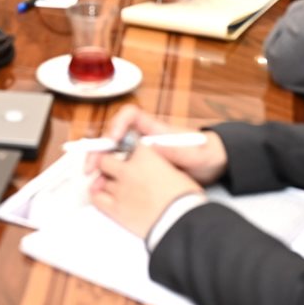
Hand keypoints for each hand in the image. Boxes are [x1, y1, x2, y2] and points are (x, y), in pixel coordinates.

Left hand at [90, 147, 207, 241]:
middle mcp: (128, 169)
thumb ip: (159, 165)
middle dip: (108, 164)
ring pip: (100, 179)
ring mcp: (120, 189)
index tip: (128, 157)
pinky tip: (100, 196)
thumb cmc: (186, 199)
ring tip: (111, 186)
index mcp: (145, 155)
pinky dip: (96, 195)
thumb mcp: (176, 172)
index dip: (128, 153)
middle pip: (104, 160)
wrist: (182, 222)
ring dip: (104, 181)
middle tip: (113, 170)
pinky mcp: (116, 209)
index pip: (127, 145)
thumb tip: (157, 168)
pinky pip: (96, 198)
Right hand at [91, 106, 228, 183]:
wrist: (213, 165)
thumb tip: (151, 148)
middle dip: (98, 150)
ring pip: (112, 154)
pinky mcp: (141, 168)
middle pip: (112, 136)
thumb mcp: (190, 152)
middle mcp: (142, 138)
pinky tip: (105, 189)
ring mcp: (140, 153)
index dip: (117, 123)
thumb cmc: (203, 152)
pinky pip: (120, 169)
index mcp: (153, 129)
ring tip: (92, 181)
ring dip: (100, 166)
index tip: (114, 139)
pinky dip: (109, 177)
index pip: (129, 115)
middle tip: (90, 167)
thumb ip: (173, 149)